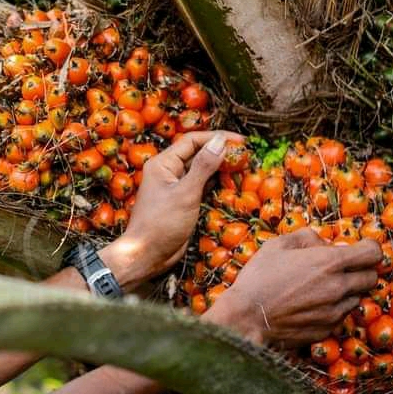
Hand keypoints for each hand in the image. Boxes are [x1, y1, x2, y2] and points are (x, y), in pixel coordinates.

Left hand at [100, 131, 233, 289]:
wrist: (146, 255)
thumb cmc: (162, 223)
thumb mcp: (185, 193)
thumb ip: (203, 167)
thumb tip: (220, 141)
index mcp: (163, 163)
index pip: (193, 141)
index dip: (217, 138)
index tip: (240, 141)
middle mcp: (168, 171)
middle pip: (198, 154)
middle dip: (221, 153)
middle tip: (246, 155)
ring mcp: (176, 187)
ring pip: (201, 171)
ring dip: (220, 169)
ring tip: (243, 168)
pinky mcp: (183, 202)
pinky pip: (201, 187)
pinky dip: (215, 184)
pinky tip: (231, 184)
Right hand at [203, 228, 380, 346]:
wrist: (247, 317)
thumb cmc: (259, 277)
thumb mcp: (278, 245)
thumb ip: (307, 237)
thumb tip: (323, 243)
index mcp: (329, 262)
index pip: (373, 253)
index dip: (370, 248)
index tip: (361, 248)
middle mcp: (338, 287)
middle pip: (371, 277)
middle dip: (361, 270)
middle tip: (341, 268)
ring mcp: (335, 311)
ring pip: (357, 297)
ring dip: (347, 290)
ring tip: (322, 288)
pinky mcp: (328, 329)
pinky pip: (342, 315)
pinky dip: (335, 308)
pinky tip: (312, 304)